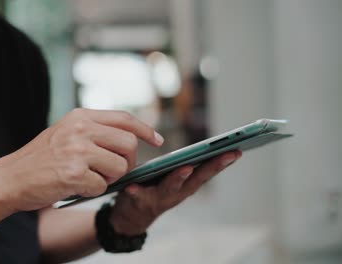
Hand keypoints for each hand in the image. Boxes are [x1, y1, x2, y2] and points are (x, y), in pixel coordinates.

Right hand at [0, 108, 163, 211]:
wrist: (11, 178)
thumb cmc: (41, 159)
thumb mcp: (65, 132)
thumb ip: (93, 131)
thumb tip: (130, 139)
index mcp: (80, 116)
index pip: (124, 118)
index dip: (145, 130)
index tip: (157, 140)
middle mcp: (80, 129)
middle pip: (128, 144)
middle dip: (128, 162)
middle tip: (116, 171)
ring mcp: (77, 150)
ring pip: (120, 167)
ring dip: (110, 178)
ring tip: (90, 178)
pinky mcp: (74, 173)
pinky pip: (102, 186)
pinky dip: (93, 191)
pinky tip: (76, 186)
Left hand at [109, 151, 241, 235]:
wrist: (131, 217)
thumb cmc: (155, 190)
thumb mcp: (174, 179)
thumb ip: (186, 165)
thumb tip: (206, 146)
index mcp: (187, 185)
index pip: (208, 172)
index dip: (222, 162)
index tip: (238, 150)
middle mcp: (177, 193)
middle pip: (197, 179)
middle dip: (211, 167)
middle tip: (225, 154)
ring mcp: (159, 199)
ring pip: (170, 187)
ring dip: (178, 178)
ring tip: (186, 167)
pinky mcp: (138, 201)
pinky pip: (137, 196)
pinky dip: (136, 192)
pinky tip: (132, 186)